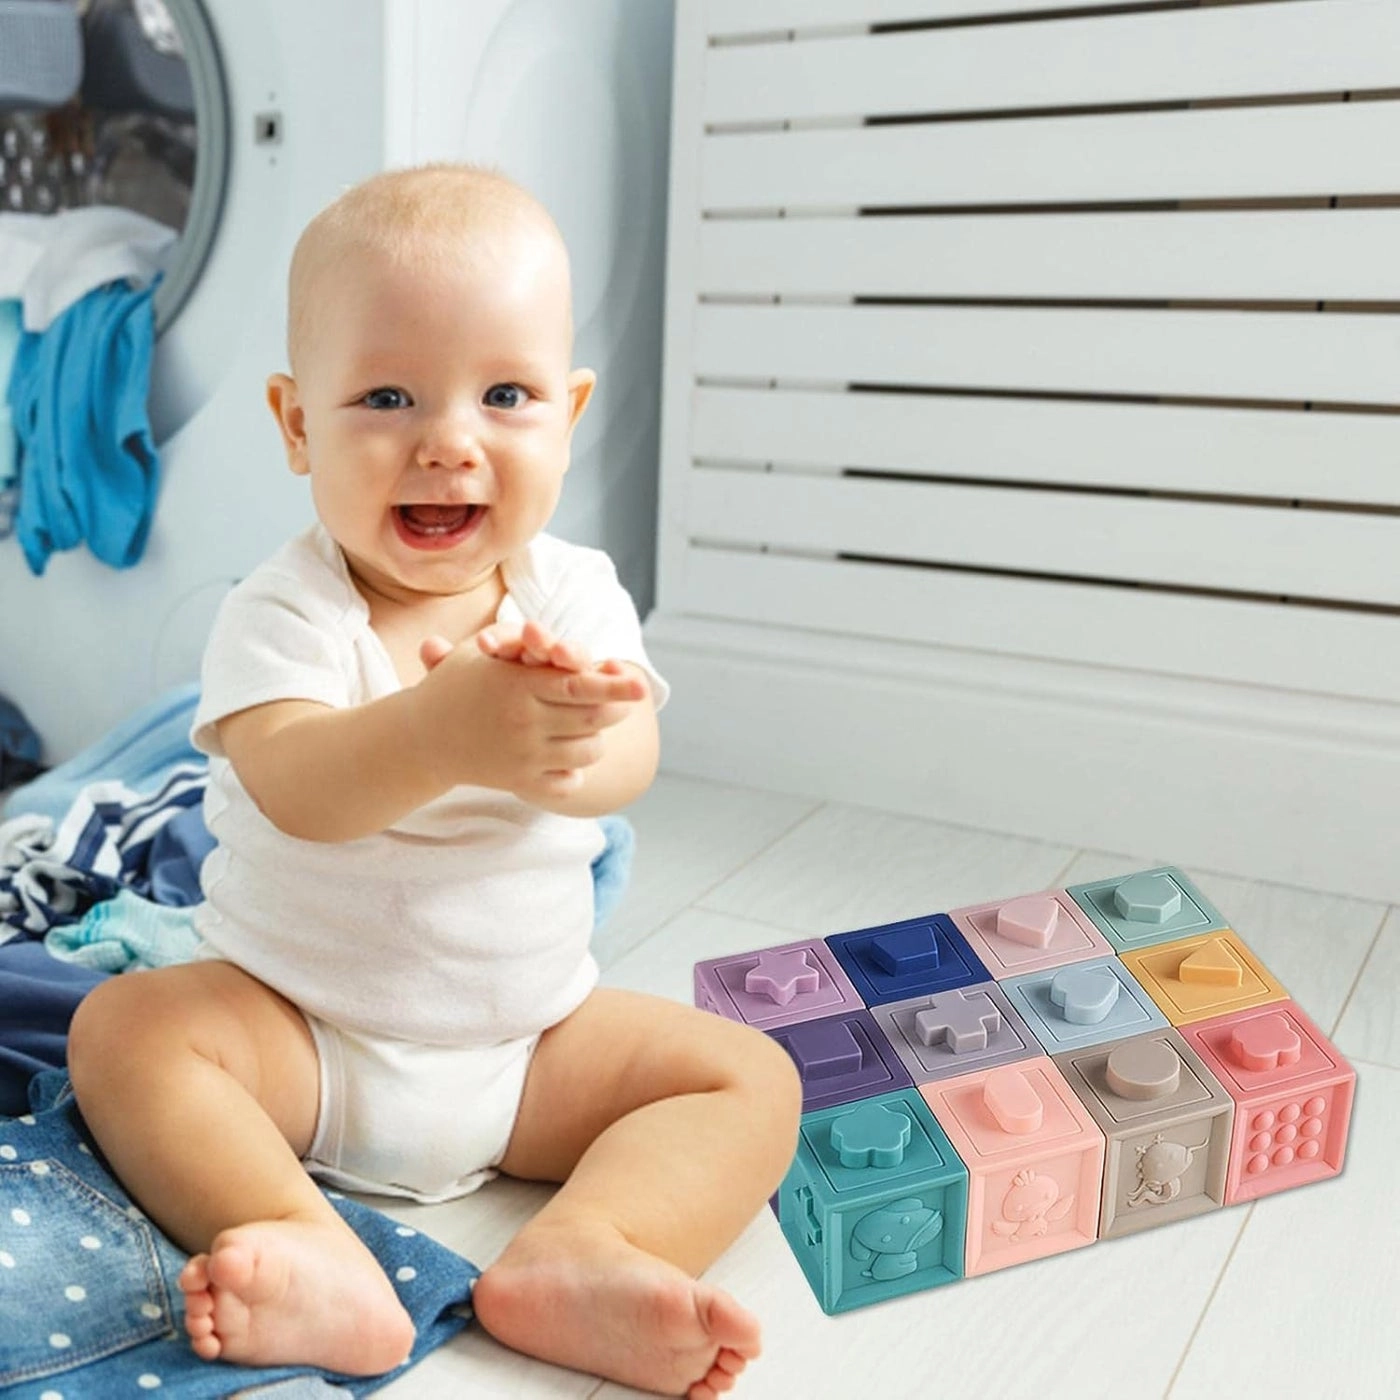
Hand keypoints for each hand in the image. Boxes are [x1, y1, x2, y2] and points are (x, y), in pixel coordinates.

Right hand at [415, 623, 646, 801]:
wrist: (421, 737)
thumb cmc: (460, 684)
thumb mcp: (486, 653)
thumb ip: (533, 646)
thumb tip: (574, 651)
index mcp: (518, 685)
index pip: (579, 686)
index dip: (614, 685)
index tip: (641, 686)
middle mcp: (524, 722)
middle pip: (593, 719)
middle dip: (613, 708)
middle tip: (619, 702)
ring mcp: (524, 756)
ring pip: (589, 751)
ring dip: (597, 738)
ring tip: (586, 727)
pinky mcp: (521, 782)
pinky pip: (570, 781)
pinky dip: (576, 771)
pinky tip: (565, 756)